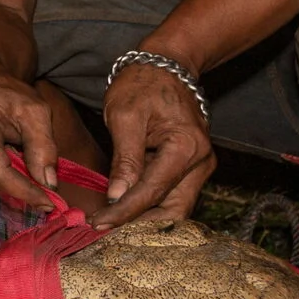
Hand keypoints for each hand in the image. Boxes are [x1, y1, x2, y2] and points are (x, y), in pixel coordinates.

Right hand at [0, 71, 72, 211]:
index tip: (49, 203)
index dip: (25, 193)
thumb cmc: (10, 96)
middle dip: (18, 194)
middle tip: (43, 190)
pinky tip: (5, 170)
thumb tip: (48, 184)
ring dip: (6, 191)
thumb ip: (44, 147)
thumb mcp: (36, 113)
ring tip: (22, 171)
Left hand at [94, 60, 215, 226]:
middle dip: (139, 225)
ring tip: (110, 224)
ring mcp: (199, 166)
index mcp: (186, 147)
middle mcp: (201, 162)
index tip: (98, 224)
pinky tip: (123, 209)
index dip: (124, 212)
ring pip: (174, 207)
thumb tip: (117, 196)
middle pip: (173, 210)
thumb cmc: (141, 85)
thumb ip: (124, 158)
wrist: (165, 66)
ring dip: (144, 219)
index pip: (153, 191)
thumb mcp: (124, 116)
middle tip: (104, 231)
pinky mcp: (191, 168)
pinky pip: (171, 195)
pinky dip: (149, 206)